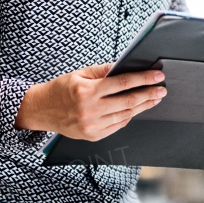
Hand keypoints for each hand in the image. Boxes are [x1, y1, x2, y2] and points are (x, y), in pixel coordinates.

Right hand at [15, 63, 165, 140]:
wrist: (41, 110)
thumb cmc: (61, 89)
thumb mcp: (80, 74)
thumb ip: (104, 71)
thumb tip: (126, 67)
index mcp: (86, 91)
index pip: (122, 83)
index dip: (143, 79)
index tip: (158, 76)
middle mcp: (90, 110)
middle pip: (128, 102)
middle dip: (149, 94)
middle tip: (162, 89)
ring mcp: (92, 126)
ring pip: (126, 115)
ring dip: (143, 106)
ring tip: (154, 98)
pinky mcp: (93, 135)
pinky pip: (117, 125)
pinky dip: (129, 116)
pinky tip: (137, 109)